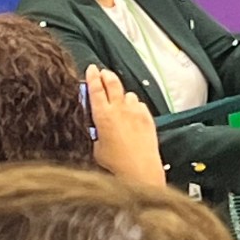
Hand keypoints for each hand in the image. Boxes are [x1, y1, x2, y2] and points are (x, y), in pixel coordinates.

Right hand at [86, 64, 165, 186]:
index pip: (95, 89)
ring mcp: (136, 112)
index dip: (92, 76)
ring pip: (128, 94)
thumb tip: (94, 128)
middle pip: (113, 82)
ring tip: (118, 100)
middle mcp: (120, 109)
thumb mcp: (96, 148)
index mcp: (103, 115)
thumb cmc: (117, 165)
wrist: (141, 171)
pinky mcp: (147, 118)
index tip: (91, 69)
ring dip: (122, 94)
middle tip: (103, 73)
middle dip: (106, 75)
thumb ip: (95, 133)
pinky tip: (132, 114)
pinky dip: (134, 106)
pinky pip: (139, 105)